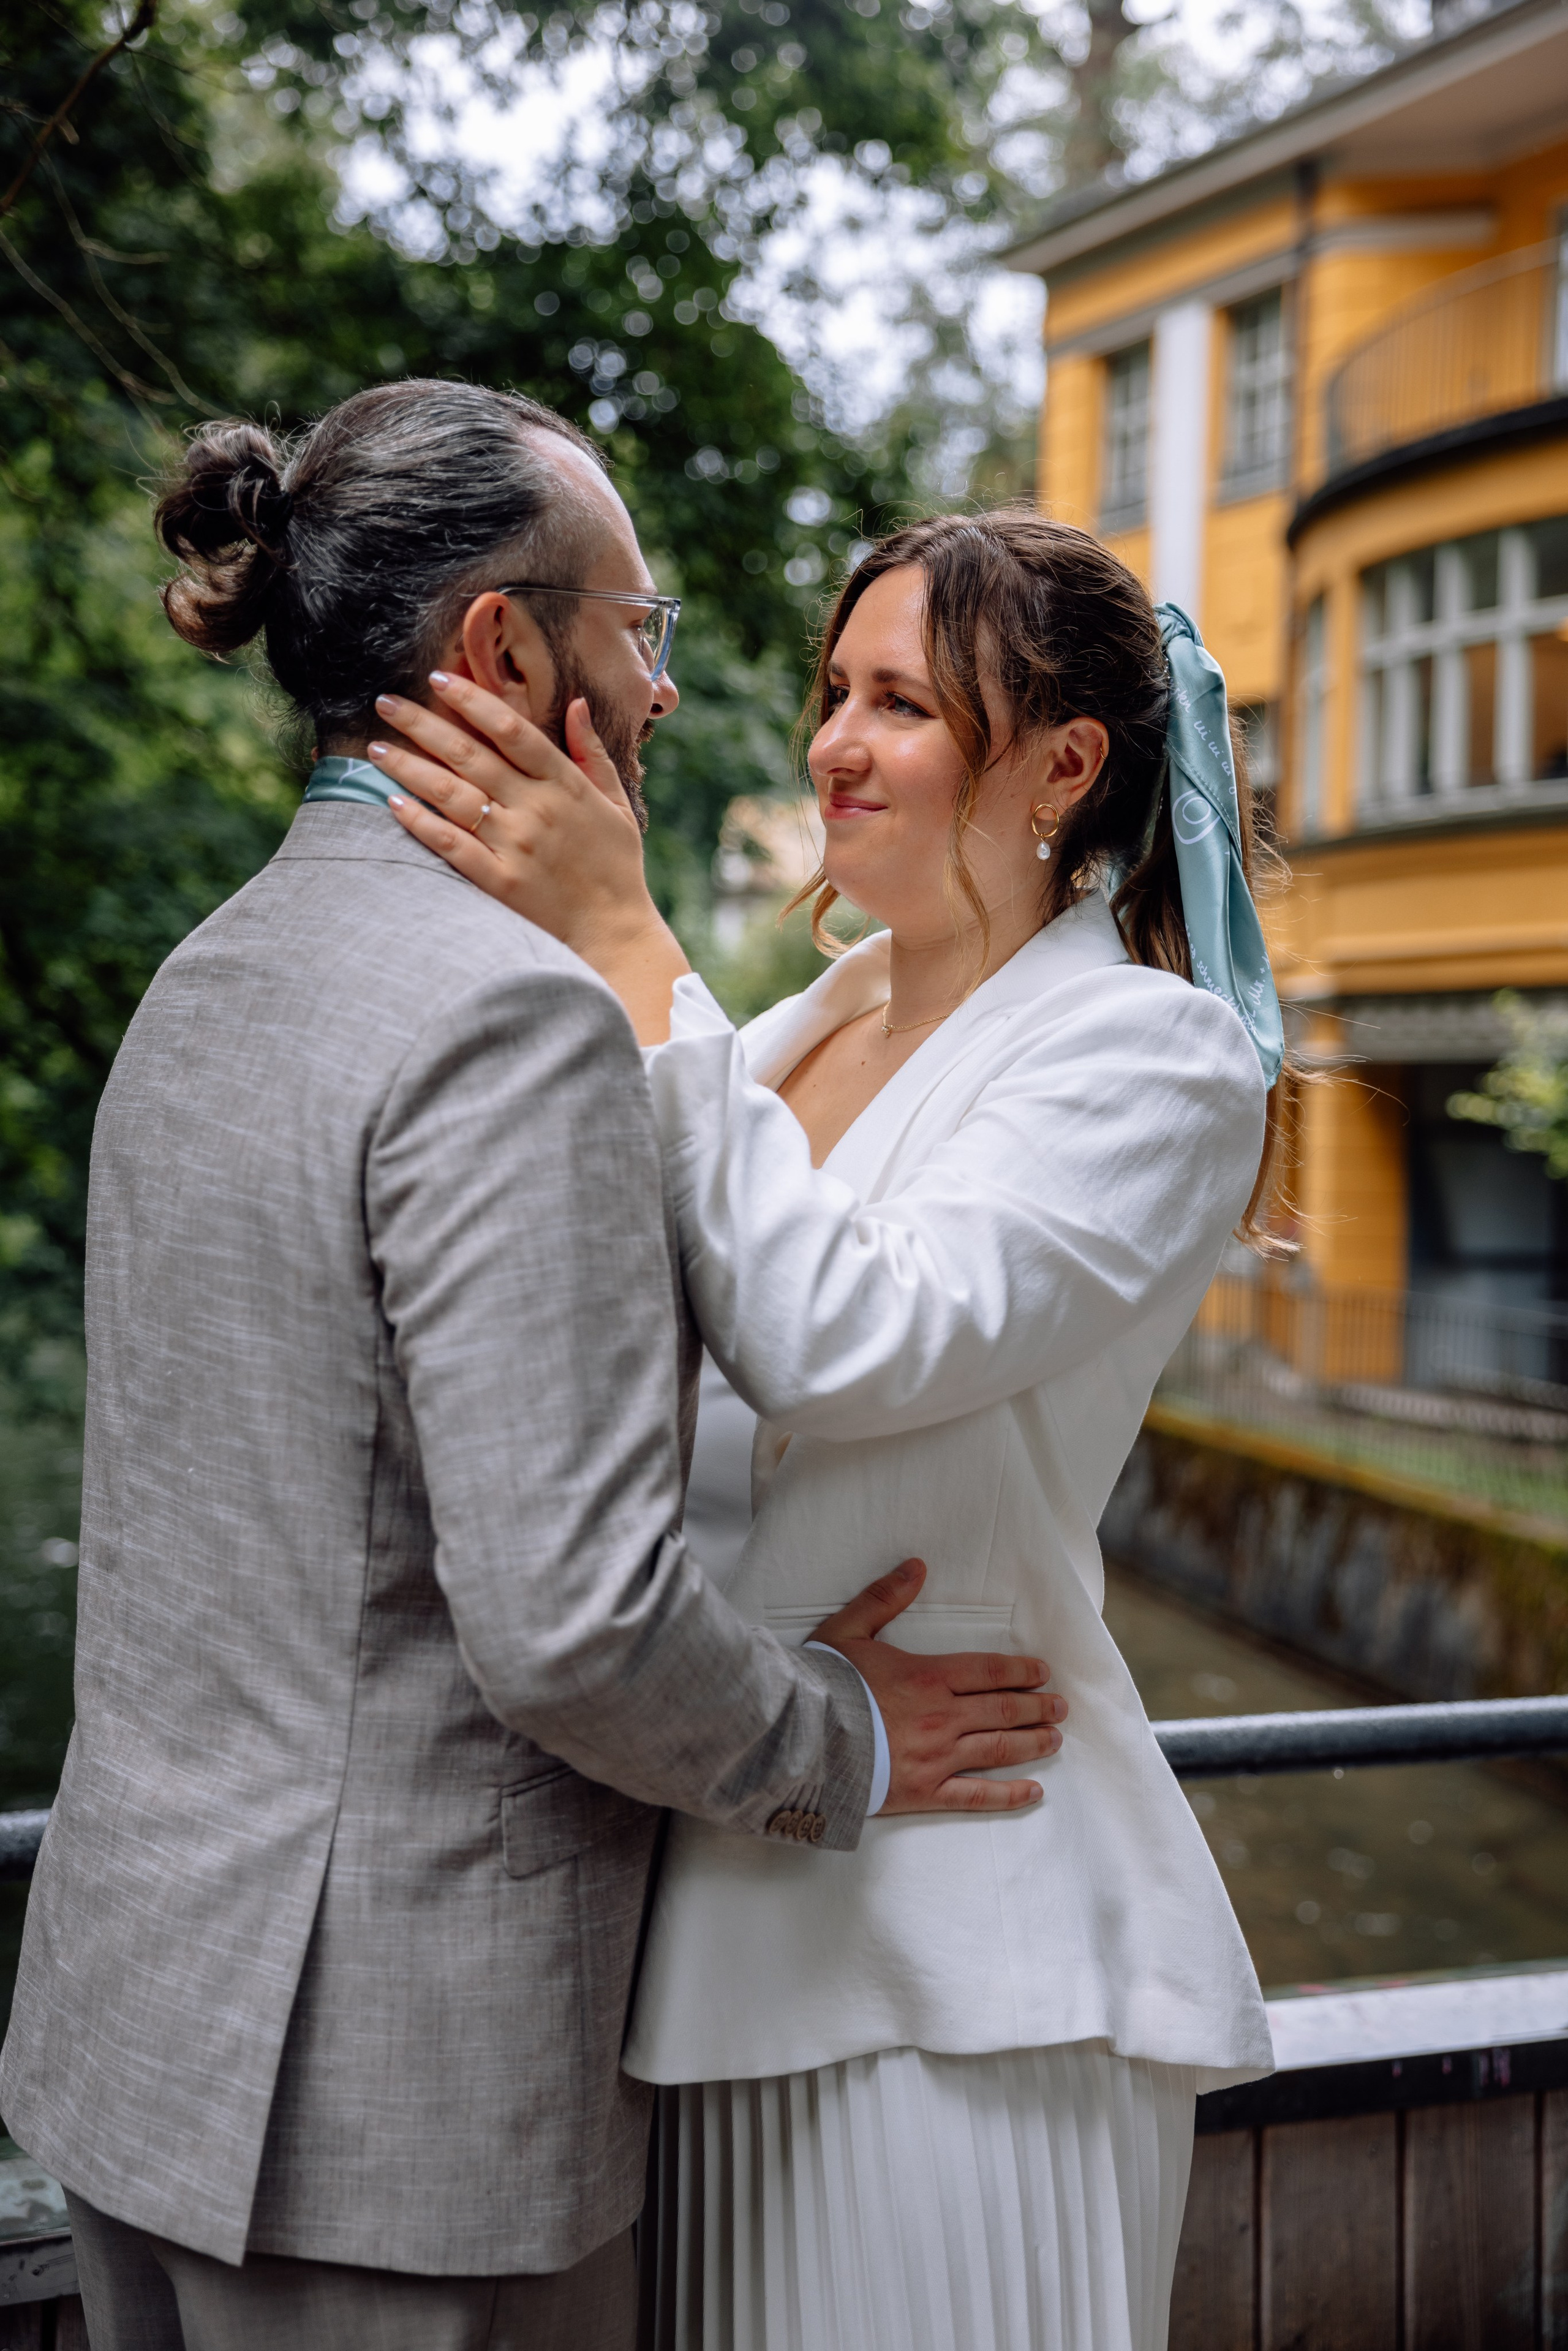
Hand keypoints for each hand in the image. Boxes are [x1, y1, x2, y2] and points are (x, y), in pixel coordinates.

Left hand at [369, 677, 688, 1042]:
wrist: (615, 933)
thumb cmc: (615, 868)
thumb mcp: (616, 804)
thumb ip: (593, 753)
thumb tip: (577, 704)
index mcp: (565, 784)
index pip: (512, 729)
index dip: (472, 701)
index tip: (438, 680)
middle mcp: (536, 809)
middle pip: (469, 755)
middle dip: (422, 724)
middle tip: (385, 703)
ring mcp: (516, 846)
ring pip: (451, 795)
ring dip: (409, 767)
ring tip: (375, 749)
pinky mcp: (499, 882)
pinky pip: (450, 845)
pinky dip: (419, 822)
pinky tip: (391, 802)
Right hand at [812, 1560, 1065, 1814]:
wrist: (800, 1739)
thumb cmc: (824, 1683)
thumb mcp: (849, 1629)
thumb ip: (885, 1596)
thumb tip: (917, 1565)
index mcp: (929, 1677)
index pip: (990, 1672)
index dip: (1022, 1672)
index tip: (1043, 1673)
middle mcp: (942, 1717)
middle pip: (1003, 1710)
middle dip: (1037, 1707)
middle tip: (1060, 1706)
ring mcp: (937, 1757)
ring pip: (998, 1750)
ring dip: (1032, 1743)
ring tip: (1054, 1739)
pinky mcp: (925, 1792)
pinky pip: (976, 1796)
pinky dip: (1008, 1795)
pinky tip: (1033, 1792)